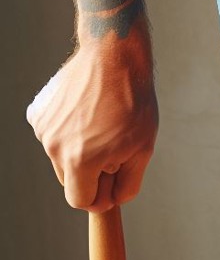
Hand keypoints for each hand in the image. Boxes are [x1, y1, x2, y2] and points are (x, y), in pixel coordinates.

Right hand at [26, 42, 157, 211]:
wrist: (113, 58)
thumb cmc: (133, 104)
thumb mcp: (142, 152)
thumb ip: (128, 184)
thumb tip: (114, 200)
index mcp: (79, 160)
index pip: (81, 200)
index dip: (100, 200)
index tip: (112, 189)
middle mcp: (53, 145)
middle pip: (71, 181)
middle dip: (92, 176)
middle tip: (114, 154)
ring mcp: (43, 127)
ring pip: (62, 160)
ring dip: (80, 154)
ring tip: (102, 130)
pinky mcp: (38, 112)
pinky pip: (54, 138)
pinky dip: (69, 135)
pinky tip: (86, 117)